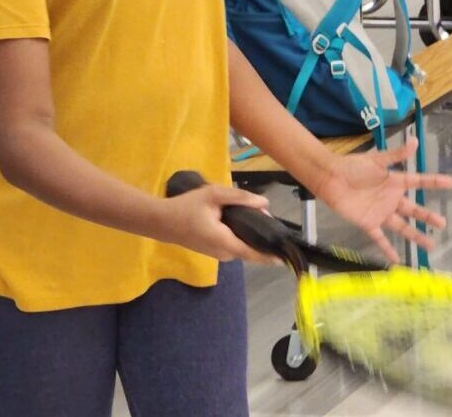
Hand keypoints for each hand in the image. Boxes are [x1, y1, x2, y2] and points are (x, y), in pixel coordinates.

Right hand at [159, 184, 282, 265]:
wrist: (162, 221)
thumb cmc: (186, 207)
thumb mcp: (213, 195)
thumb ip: (239, 198)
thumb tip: (264, 203)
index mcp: (225, 243)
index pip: (255, 254)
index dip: (273, 256)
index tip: (289, 256)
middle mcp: (225, 254)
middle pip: (251, 248)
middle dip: (261, 233)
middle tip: (262, 211)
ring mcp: (219, 255)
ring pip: (243, 246)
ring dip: (250, 233)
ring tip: (252, 211)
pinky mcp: (215, 252)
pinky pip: (235, 245)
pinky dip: (240, 234)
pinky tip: (238, 219)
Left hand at [314, 137, 451, 263]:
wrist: (330, 178)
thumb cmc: (352, 166)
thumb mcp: (376, 160)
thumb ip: (396, 154)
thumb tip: (415, 140)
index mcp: (394, 181)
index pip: (418, 182)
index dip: (433, 182)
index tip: (450, 183)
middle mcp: (390, 199)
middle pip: (413, 209)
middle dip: (428, 217)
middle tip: (443, 223)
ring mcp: (380, 212)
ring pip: (402, 227)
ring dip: (416, 236)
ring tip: (431, 246)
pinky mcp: (368, 223)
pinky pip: (380, 238)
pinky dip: (387, 249)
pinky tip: (396, 259)